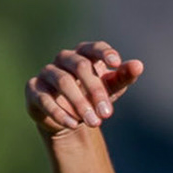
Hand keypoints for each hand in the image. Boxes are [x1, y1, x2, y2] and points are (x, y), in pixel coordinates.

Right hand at [27, 42, 143, 136]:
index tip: (117, 64)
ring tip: (95, 123)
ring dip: (80, 104)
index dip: (104, 53)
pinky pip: (45, 99)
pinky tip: (73, 124)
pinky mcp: (33, 90)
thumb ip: (123, 76)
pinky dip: (60, 113)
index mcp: (83, 54)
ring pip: (63, 82)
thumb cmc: (92, 97)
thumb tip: (138, 65)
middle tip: (108, 114)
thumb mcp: (110, 88)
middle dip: (96, 90)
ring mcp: (46, 73)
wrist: (68, 118)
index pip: (93, 48)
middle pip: (80, 66)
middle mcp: (63, 59)